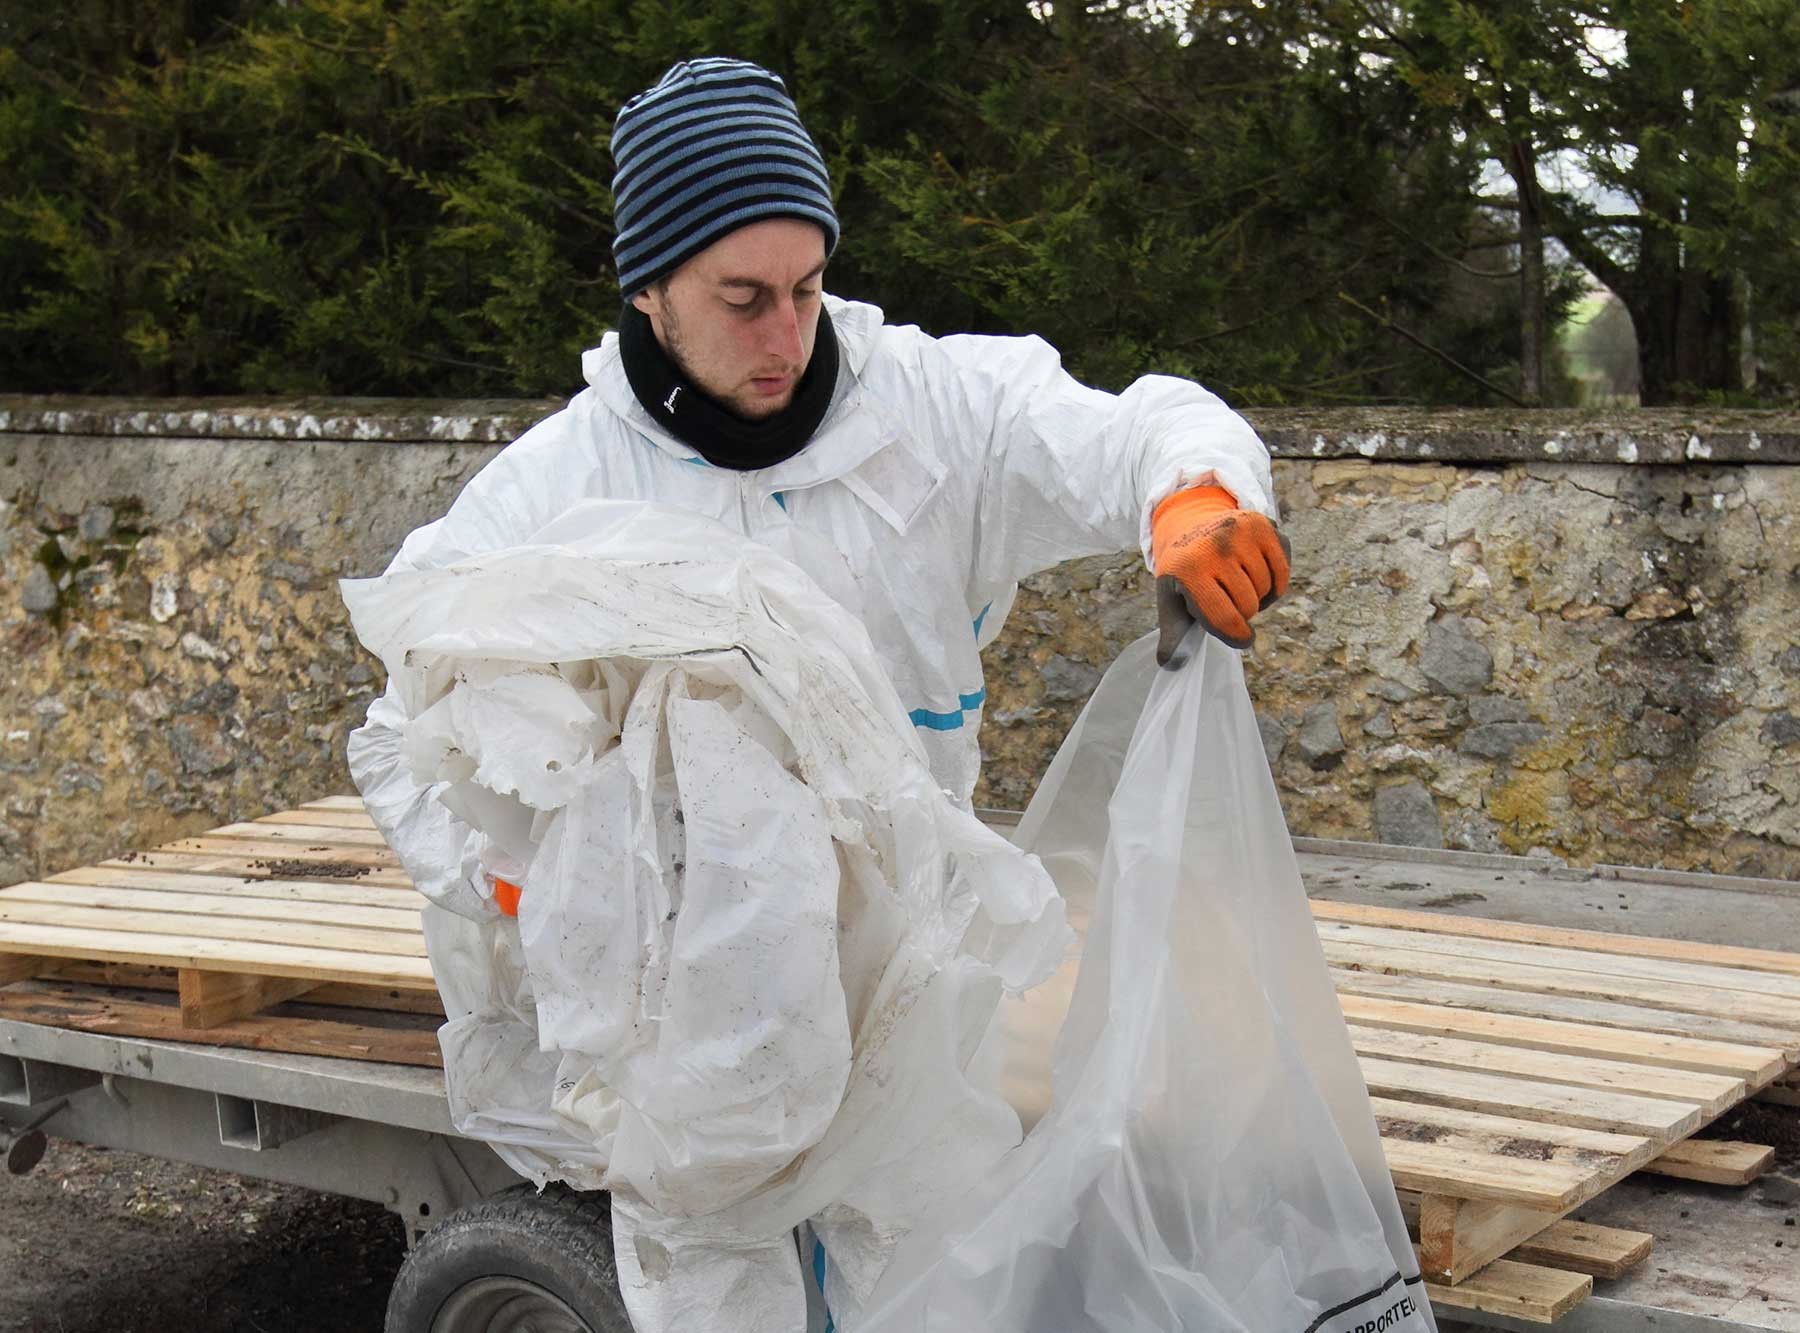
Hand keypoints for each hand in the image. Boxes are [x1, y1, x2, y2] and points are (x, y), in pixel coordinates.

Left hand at [1151, 486, 1290, 667]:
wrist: (1189, 523)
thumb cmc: (1184, 572)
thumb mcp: (1171, 600)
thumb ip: (1174, 634)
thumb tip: (1171, 666)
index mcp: (1189, 571)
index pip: (1224, 618)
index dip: (1236, 636)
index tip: (1241, 639)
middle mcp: (1214, 548)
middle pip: (1248, 605)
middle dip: (1242, 613)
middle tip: (1229, 601)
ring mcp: (1238, 532)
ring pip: (1265, 588)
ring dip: (1259, 596)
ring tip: (1240, 586)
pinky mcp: (1261, 524)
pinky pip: (1282, 569)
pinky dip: (1276, 582)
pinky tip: (1258, 575)